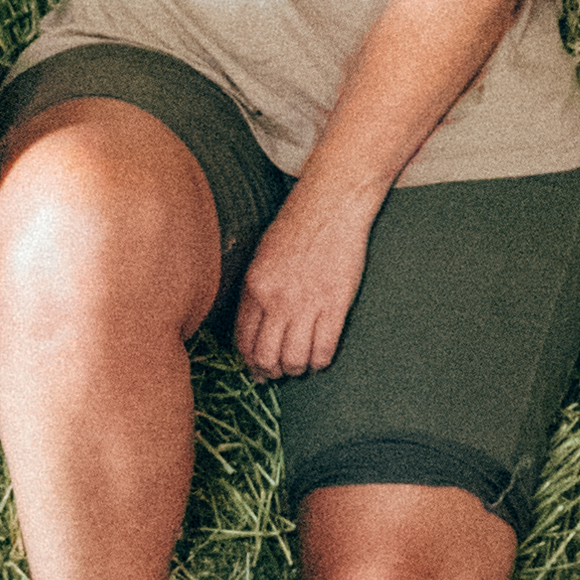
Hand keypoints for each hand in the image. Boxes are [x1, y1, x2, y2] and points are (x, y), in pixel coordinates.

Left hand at [231, 181, 374, 379]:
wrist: (331, 205)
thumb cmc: (297, 225)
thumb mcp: (262, 255)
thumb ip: (257, 289)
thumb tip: (256, 324)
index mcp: (255, 285)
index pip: (243, 339)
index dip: (248, 359)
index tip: (255, 366)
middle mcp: (276, 299)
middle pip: (266, 355)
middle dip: (269, 371)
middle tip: (276, 373)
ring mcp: (306, 304)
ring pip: (294, 359)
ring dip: (295, 369)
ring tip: (299, 366)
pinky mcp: (335, 305)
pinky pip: (324, 349)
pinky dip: (320, 361)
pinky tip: (319, 358)